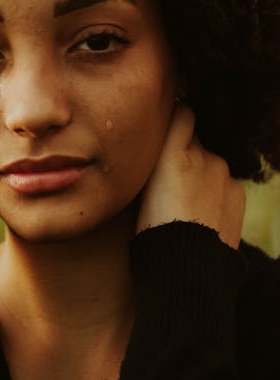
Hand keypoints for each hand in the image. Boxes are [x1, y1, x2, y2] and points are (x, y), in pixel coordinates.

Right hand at [136, 105, 245, 248]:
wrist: (187, 267)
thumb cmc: (152, 230)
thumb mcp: (141, 189)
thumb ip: (154, 160)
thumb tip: (158, 145)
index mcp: (171, 153)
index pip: (183, 113)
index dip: (176, 117)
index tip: (168, 126)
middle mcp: (201, 154)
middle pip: (194, 142)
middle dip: (185, 154)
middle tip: (170, 181)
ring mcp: (223, 173)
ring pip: (209, 164)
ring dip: (200, 175)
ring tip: (187, 204)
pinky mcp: (238, 191)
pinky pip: (224, 182)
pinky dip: (215, 192)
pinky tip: (204, 214)